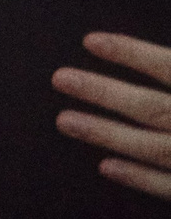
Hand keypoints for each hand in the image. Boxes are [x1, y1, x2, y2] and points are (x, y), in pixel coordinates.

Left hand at [55, 32, 170, 200]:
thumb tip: (162, 63)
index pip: (169, 67)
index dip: (132, 53)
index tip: (90, 41)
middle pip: (152, 107)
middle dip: (105, 93)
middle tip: (60, 78)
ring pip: (154, 148)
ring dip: (108, 134)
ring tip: (64, 120)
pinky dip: (140, 177)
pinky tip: (106, 166)